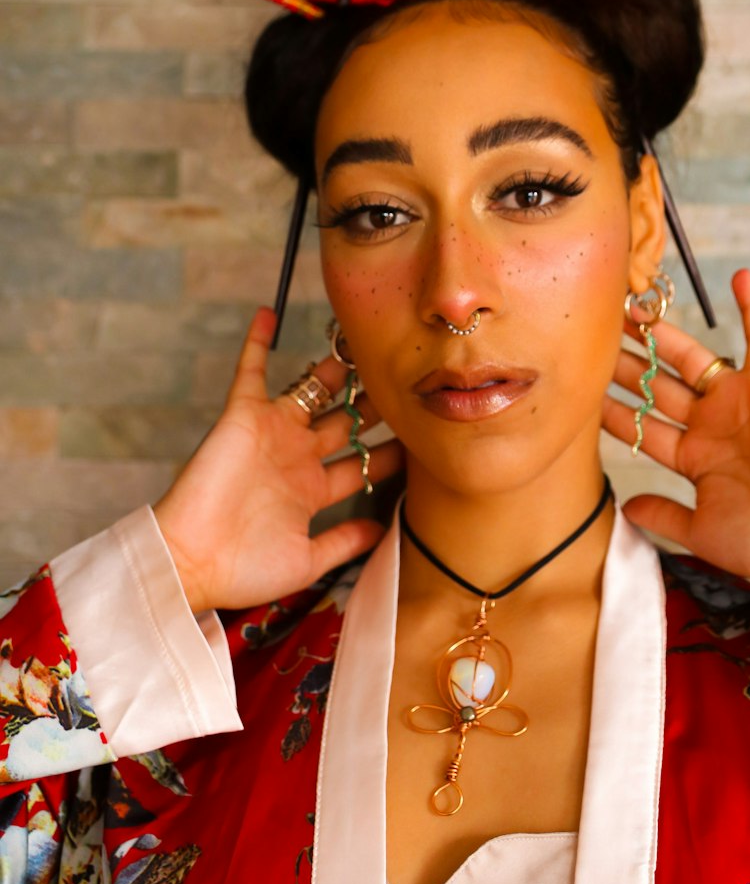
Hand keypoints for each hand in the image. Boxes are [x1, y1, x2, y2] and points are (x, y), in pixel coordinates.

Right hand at [153, 308, 402, 614]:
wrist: (191, 562)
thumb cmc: (243, 570)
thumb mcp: (307, 561)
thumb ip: (344, 542)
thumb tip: (384, 530)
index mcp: (312, 490)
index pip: (362, 463)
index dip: (391, 451)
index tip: (424, 435)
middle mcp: (296, 456)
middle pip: (346, 420)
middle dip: (375, 402)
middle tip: (407, 377)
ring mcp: (272, 433)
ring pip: (311, 390)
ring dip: (334, 367)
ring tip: (363, 340)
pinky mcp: (243, 417)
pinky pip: (251, 372)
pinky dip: (257, 344)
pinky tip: (268, 314)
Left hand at [602, 270, 749, 602]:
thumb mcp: (699, 532)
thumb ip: (663, 516)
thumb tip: (626, 508)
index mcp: (695, 457)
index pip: (644, 426)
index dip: (613, 410)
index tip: (580, 392)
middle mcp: (712, 424)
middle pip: (658, 386)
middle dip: (625, 365)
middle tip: (592, 337)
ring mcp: (738, 403)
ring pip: (691, 358)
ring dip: (662, 333)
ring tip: (631, 306)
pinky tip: (739, 277)